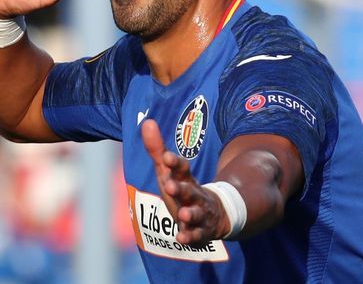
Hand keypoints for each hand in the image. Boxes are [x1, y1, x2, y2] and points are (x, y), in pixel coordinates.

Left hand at [141, 119, 229, 244]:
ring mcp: (199, 213)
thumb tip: (146, 122)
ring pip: (196, 213)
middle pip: (189, 190)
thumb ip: (157, 149)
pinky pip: (196, 236)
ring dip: (190, 214)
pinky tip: (181, 239)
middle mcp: (194, 195)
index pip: (182, 169)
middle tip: (170, 186)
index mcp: (185, 179)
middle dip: (180, 189)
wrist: (216, 214)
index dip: (174, 163)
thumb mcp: (169, 171)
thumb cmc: (184, 188)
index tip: (166, 157)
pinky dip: (190, 238)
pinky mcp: (200, 232)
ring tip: (183, 215)